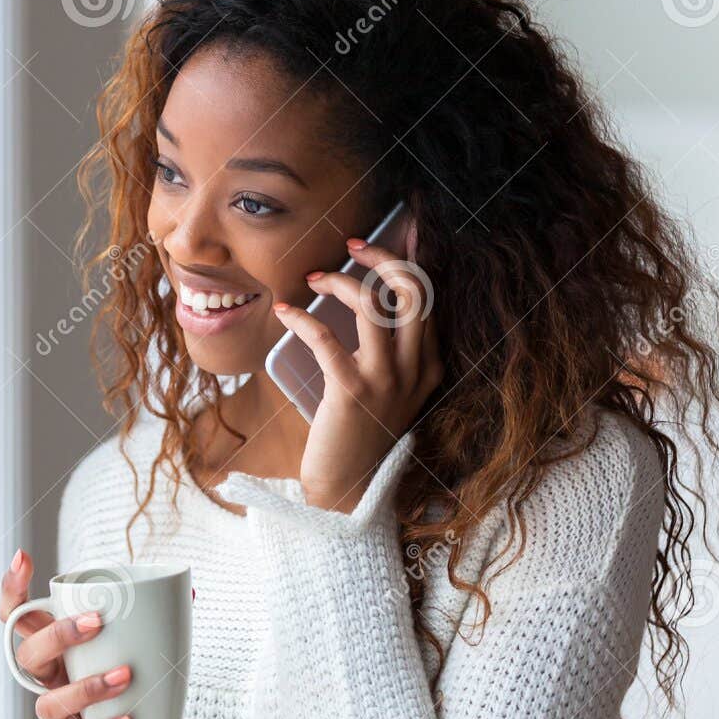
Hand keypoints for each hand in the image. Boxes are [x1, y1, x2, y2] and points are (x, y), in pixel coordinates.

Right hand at [0, 550, 133, 718]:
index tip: (24, 556)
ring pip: (49, 702)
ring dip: (87, 687)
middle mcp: (46, 681)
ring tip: (126, 675)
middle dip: (58, 635)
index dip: (13, 587)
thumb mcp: (124, 653)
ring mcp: (56, 716)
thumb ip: (148, 624)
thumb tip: (188, 593)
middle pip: (28, 654)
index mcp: (54, 649)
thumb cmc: (116, 690)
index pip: (18, 615)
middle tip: (97, 622)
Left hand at [271, 230, 442, 511]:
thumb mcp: (389, 392)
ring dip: (341, 281)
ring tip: (315, 278)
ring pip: (374, 305)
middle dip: (383, 255)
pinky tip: (287, 312)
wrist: (347, 490)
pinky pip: (327, 338)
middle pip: (413, 289)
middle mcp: (416, 370)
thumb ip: (387, 352)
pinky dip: (303, 317)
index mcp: (431, 366)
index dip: (414, 257)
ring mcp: (386, 381)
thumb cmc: (360, 435)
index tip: (402, 228)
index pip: (431, 297)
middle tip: (353, 245)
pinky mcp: (351, 392)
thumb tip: (365, 299)